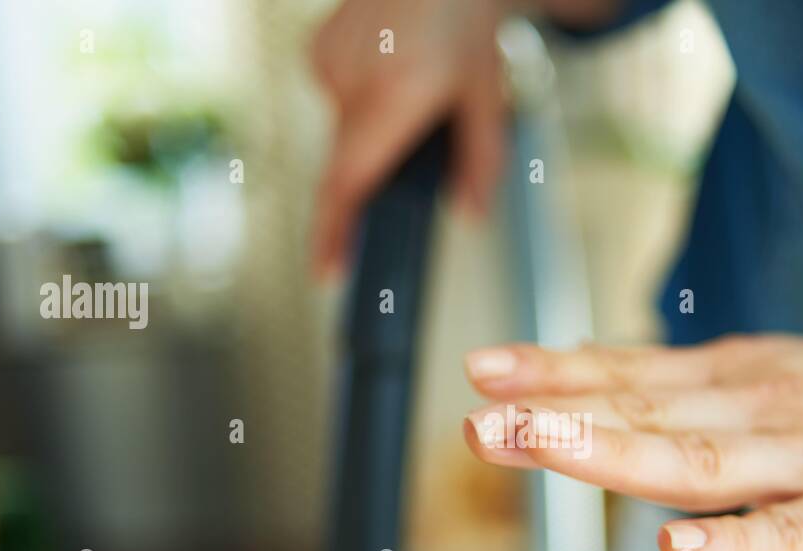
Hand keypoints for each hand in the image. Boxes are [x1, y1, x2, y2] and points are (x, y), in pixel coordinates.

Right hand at [309, 0, 507, 274]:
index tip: (324, 272)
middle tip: (423, 118)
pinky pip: (338, 100)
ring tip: (412, 78)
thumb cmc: (465, 18)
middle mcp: (352, 81)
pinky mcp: (315, 51)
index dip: (333, 234)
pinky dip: (363, 98)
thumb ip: (482, 160)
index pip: (348, 182)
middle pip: (352, 160)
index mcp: (396, 95)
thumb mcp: (486, 92)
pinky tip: (389, 62)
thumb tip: (471, 215)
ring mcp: (327, 63)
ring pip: (347, 130)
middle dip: (382, 161)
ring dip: (377, 125)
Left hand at [462, 332, 802, 550]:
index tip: (481, 370)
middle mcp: (761, 409)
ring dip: (615, 452)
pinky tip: (679, 550)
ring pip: (699, 462)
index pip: (630, 372)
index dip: (554, 373)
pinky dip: (734, 545)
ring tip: (542, 444)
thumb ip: (686, 388)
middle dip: (558, 418)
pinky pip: (790, 535)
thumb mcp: (770, 372)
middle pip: (646, 415)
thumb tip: (588, 384)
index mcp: (737, 378)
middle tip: (480, 420)